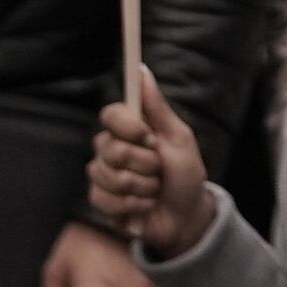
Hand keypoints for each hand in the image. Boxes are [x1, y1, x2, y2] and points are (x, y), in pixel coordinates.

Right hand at [88, 66, 215, 253]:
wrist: (186, 217)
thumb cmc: (185, 174)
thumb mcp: (179, 138)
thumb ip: (157, 107)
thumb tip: (141, 70)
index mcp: (130, 130)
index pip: (110, 114)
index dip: (127, 126)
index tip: (148, 136)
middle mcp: (111, 149)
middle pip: (109, 147)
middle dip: (143, 163)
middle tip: (159, 170)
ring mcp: (103, 175)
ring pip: (108, 176)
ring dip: (141, 187)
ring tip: (154, 190)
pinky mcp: (101, 201)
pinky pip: (106, 199)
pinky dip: (133, 205)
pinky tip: (144, 206)